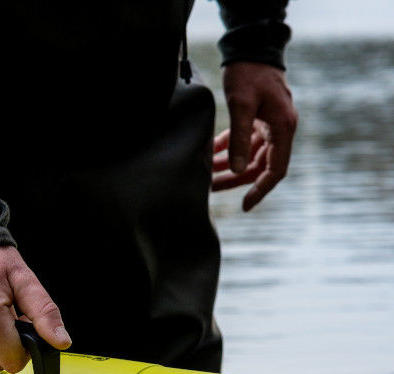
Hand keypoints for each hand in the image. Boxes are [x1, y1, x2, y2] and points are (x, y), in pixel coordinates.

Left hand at [212, 62, 297, 210]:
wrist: (250, 49)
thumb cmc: (248, 74)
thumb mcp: (241, 106)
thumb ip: (239, 139)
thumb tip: (238, 170)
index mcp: (283, 128)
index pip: (276, 169)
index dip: (261, 189)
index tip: (245, 205)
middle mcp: (280, 129)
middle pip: (260, 165)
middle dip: (237, 179)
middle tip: (212, 188)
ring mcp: (269, 124)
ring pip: (250, 156)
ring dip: (231, 166)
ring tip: (208, 176)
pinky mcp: (258, 119)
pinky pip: (244, 142)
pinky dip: (229, 150)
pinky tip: (211, 156)